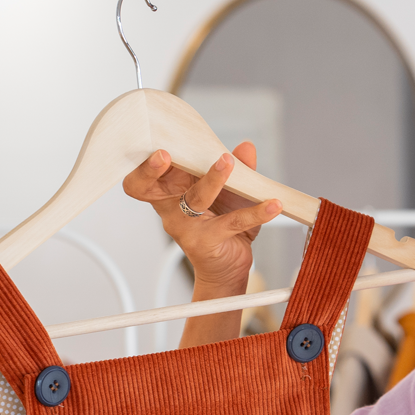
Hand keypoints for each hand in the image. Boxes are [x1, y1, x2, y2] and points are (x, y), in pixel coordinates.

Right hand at [122, 142, 280, 293]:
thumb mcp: (231, 191)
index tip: (154, 147)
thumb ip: (238, 168)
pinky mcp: (205, 242)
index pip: (143, 176)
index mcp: (168, 191)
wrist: (229, 267)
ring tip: (229, 163)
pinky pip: (231, 222)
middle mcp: (170, 209)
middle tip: (165, 154)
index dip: (142, 164)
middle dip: (153, 169)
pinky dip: (255, 212)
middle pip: (150, 187)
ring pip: (195, 198)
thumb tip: (246, 147)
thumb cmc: (223, 224)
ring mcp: (185, 226)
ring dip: (212, 179)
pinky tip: (273, 205)